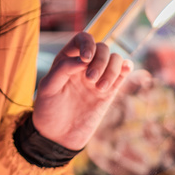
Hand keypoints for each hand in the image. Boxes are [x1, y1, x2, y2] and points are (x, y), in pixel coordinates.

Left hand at [31, 32, 132, 150]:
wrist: (58, 136)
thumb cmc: (48, 109)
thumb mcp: (48, 88)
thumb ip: (63, 69)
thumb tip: (84, 59)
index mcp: (67, 59)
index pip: (82, 39)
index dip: (88, 44)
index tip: (86, 59)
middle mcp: (84, 65)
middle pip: (102, 48)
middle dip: (100, 61)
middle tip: (90, 81)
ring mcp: (98, 77)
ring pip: (115, 59)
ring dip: (112, 70)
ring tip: (100, 88)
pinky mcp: (109, 91)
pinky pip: (122, 73)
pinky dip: (126, 68)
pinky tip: (125, 70)